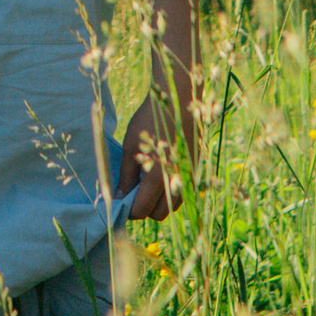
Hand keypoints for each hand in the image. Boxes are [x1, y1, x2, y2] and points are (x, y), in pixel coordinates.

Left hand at [117, 102, 178, 222]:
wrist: (178, 100)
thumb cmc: (149, 120)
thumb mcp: (130, 148)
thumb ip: (126, 177)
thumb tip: (118, 198)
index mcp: (158, 178)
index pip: (141, 211)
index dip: (128, 210)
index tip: (120, 200)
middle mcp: (177, 183)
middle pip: (159, 214)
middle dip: (144, 209)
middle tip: (132, 193)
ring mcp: (190, 178)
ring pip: (173, 206)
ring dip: (159, 202)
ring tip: (146, 183)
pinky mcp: (196, 171)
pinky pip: (183, 193)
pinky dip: (170, 191)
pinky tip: (161, 174)